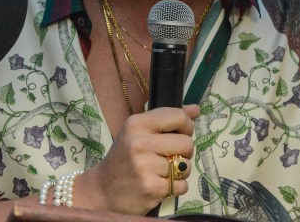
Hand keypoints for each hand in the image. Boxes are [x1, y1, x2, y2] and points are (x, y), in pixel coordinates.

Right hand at [77, 104, 199, 214]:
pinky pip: (182, 185)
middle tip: (169, 156)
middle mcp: (139, 143)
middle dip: (184, 152)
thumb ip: (167, 120)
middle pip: (186, 143)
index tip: (180, 133)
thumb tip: (196, 109)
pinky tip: (160, 185)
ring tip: (161, 172)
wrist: (103, 191)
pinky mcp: (151, 188)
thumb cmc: (125, 158)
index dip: (187, 125)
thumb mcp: (139, 132)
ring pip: (186, 166)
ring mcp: (145, 166)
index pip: (178, 116)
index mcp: (137, 124)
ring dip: (179, 172)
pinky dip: (176, 187)